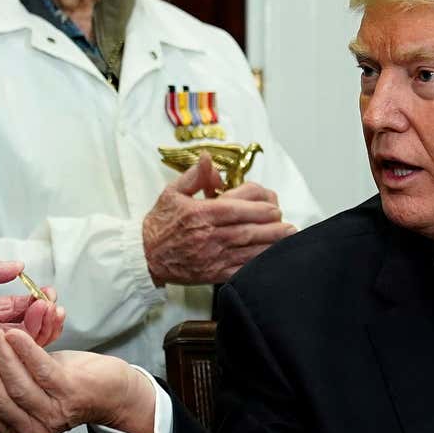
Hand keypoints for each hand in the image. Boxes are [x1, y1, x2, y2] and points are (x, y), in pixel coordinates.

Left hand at [0, 258, 64, 370]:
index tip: (50, 295)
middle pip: (26, 328)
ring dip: (39, 329)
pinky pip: (4, 360)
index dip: (37, 302)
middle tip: (52, 306)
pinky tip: (29, 331)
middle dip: (44, 317)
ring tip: (46, 313)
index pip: (19, 308)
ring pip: (21, 345)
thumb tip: (19, 265)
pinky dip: (21, 347)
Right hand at [0, 331, 155, 432]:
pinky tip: (14, 334)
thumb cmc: (61, 385)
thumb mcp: (21, 388)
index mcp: (16, 432)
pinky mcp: (71, 392)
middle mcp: (34, 429)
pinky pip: (41, 370)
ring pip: (17, 385)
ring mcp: (53, 413)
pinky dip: (25, 350)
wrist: (109, 389)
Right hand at [142, 153, 296, 285]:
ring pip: (249, 249)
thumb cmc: (159, 224)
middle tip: (284, 219)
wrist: (145, 256)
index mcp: (201, 213)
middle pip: (248, 228)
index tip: (271, 202)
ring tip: (289, 235)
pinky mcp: (214, 274)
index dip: (259, 204)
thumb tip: (209, 158)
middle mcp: (209, 235)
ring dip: (272, 242)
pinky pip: (241, 270)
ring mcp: (213, 256)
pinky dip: (258, 264)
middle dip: (272, 223)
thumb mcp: (172, 193)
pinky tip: (271, 259)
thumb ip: (194, 176)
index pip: (237, 207)